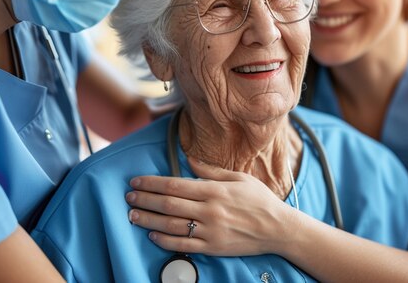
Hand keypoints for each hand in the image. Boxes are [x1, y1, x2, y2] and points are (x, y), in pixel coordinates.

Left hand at [126, 157, 295, 255]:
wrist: (278, 228)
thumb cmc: (260, 200)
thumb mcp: (239, 178)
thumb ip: (211, 171)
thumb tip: (190, 160)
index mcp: (215, 190)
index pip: (175, 184)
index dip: (152, 183)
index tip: (137, 181)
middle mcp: (210, 210)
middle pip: (168, 204)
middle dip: (145, 199)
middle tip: (129, 197)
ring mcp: (210, 230)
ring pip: (171, 225)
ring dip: (148, 220)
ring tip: (133, 215)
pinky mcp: (212, 247)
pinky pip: (183, 245)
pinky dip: (165, 241)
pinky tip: (152, 236)